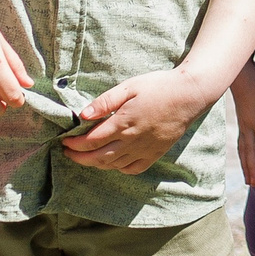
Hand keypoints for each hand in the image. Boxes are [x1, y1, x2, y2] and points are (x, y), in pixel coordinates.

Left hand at [61, 67, 217, 173]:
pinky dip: (119, 169)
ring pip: (114, 164)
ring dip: (96, 164)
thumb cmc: (159, 87)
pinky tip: (112, 163)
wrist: (190, 95)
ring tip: (86, 158)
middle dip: (79, 157)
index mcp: (123, 122)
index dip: (74, 144)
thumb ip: (105, 101)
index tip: (64, 141)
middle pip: (99, 157)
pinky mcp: (156, 153)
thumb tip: (83, 115)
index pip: (91, 140)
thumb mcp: (130, 86)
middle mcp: (132, 139)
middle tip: (68, 153)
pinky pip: (133, 168)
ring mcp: (145, 148)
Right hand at [230, 61, 254, 184]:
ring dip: (247, 167)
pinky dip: (243, 158)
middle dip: (253, 168)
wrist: (238, 76)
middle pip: (250, 151)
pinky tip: (246, 167)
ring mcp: (242, 127)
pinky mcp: (242, 126)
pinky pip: (241, 146)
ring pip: (244, 151)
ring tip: (250, 183)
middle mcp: (247, 126)